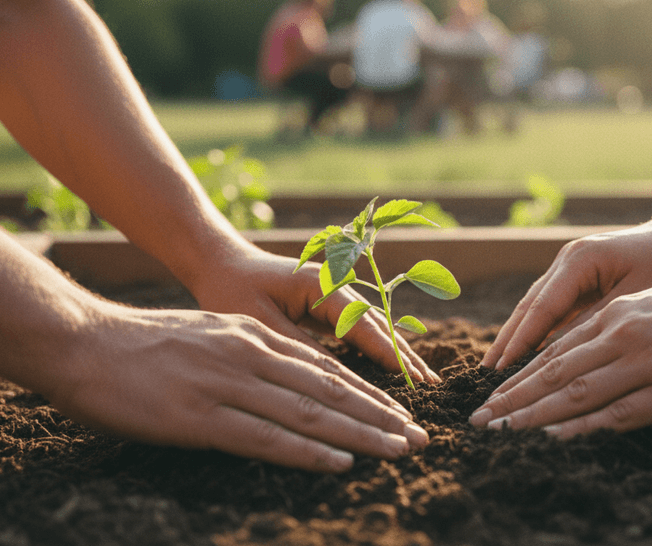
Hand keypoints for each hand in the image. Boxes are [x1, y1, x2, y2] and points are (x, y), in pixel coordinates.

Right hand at [47, 302, 429, 471]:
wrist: (80, 342)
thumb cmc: (138, 345)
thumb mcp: (204, 335)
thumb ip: (244, 354)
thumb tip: (280, 381)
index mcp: (249, 335)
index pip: (323, 367)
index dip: (367, 393)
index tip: (400, 413)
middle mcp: (248, 353)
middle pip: (328, 388)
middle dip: (380, 415)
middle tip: (419, 437)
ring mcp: (225, 383)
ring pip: (309, 411)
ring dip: (360, 433)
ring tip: (398, 450)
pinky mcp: (199, 415)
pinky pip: (265, 437)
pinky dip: (308, 451)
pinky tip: (340, 463)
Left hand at [193, 247, 438, 383]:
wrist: (218, 263)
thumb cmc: (232, 290)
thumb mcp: (261, 323)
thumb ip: (300, 349)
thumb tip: (337, 381)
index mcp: (322, 285)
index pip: (364, 324)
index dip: (391, 354)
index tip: (414, 380)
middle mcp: (336, 288)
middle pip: (379, 325)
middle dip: (405, 356)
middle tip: (433, 386)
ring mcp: (334, 297)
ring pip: (374, 328)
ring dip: (398, 354)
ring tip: (424, 380)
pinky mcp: (327, 309)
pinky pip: (359, 332)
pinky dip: (378, 351)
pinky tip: (394, 371)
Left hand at [470, 269, 651, 436]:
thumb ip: (621, 329)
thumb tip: (591, 355)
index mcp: (617, 315)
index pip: (555, 351)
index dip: (519, 378)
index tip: (491, 396)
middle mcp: (622, 335)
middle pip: (553, 373)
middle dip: (512, 399)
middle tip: (478, 421)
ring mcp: (647, 362)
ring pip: (576, 392)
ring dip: (533, 415)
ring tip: (501, 431)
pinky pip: (620, 412)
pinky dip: (583, 425)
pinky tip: (555, 435)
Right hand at [481, 221, 651, 369]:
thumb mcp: (637, 297)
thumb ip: (599, 324)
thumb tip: (561, 357)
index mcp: (579, 259)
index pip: (541, 307)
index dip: (520, 341)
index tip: (502, 370)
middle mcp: (566, 262)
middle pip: (528, 307)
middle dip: (506, 341)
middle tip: (485, 375)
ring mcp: (569, 270)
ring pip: (535, 309)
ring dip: (516, 339)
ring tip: (496, 370)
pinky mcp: (577, 281)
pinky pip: (551, 312)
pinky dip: (537, 334)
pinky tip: (525, 357)